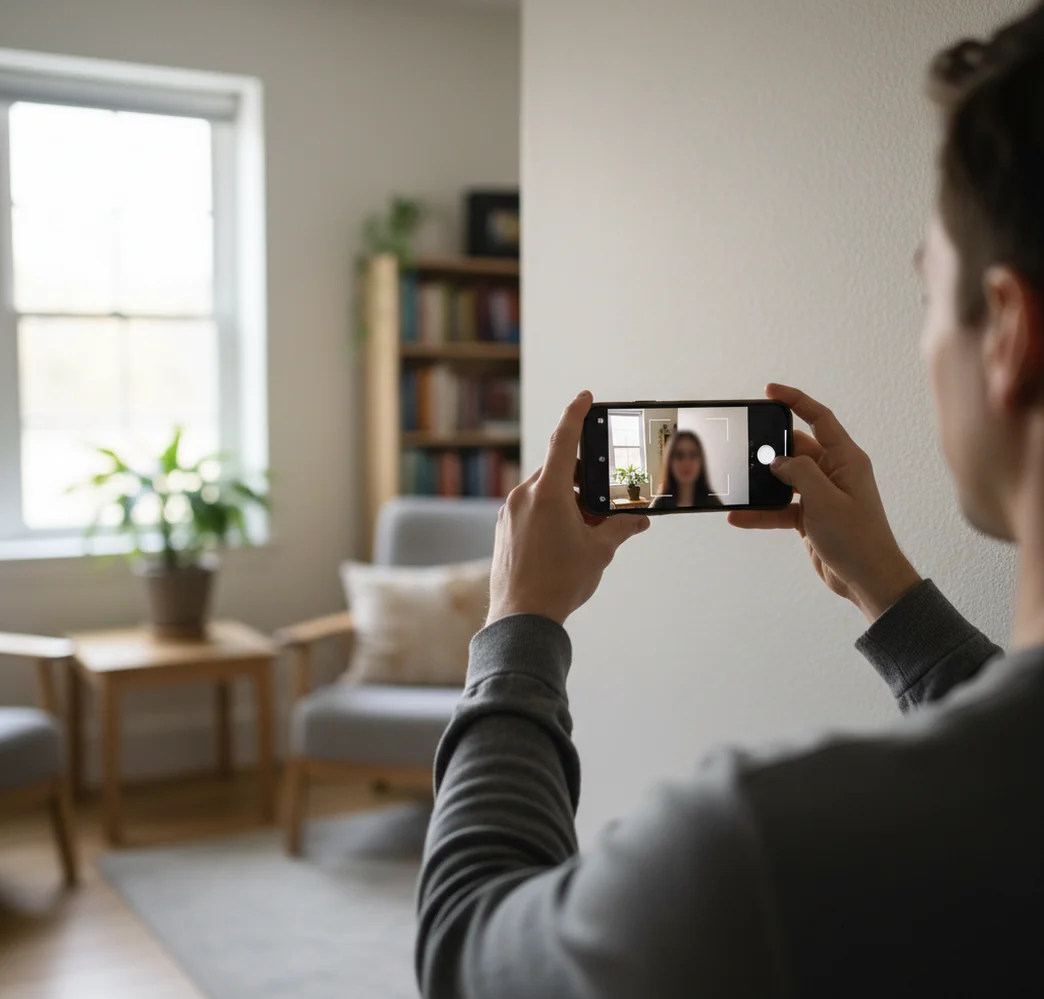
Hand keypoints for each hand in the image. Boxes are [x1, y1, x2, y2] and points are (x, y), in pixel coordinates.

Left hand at [487, 391, 649, 625]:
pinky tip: (564, 540)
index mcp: (549, 493)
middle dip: (583, 481)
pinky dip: (551, 514)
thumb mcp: (599, 551)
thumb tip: (639, 520)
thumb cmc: (558, 583)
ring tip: (586, 529)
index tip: (584, 398)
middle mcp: (524, 496)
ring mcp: (510, 512)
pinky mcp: (504, 528)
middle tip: (604, 501)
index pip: (564, 440)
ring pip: (545, 492)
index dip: (576, 415)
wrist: (521, 617)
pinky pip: (531, 509)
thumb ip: (621, 528)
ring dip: (568, 501)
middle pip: (559, 471)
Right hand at [728, 384, 921, 622]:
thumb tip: (777, 460)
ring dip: (763, 485)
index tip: (770, 392)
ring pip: (785, 480)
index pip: (819, 419)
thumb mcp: (825, 500)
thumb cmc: (858, 539)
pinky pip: (780, 507)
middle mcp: (834, 473)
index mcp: (846, 460)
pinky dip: (761, 512)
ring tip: (738, 484)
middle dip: (771, 450)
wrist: (867, 579)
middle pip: (796, 449)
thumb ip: (799, 472)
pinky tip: (739, 517)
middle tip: (745, 447)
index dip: (795, 401)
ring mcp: (822, 495)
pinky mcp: (811, 517)